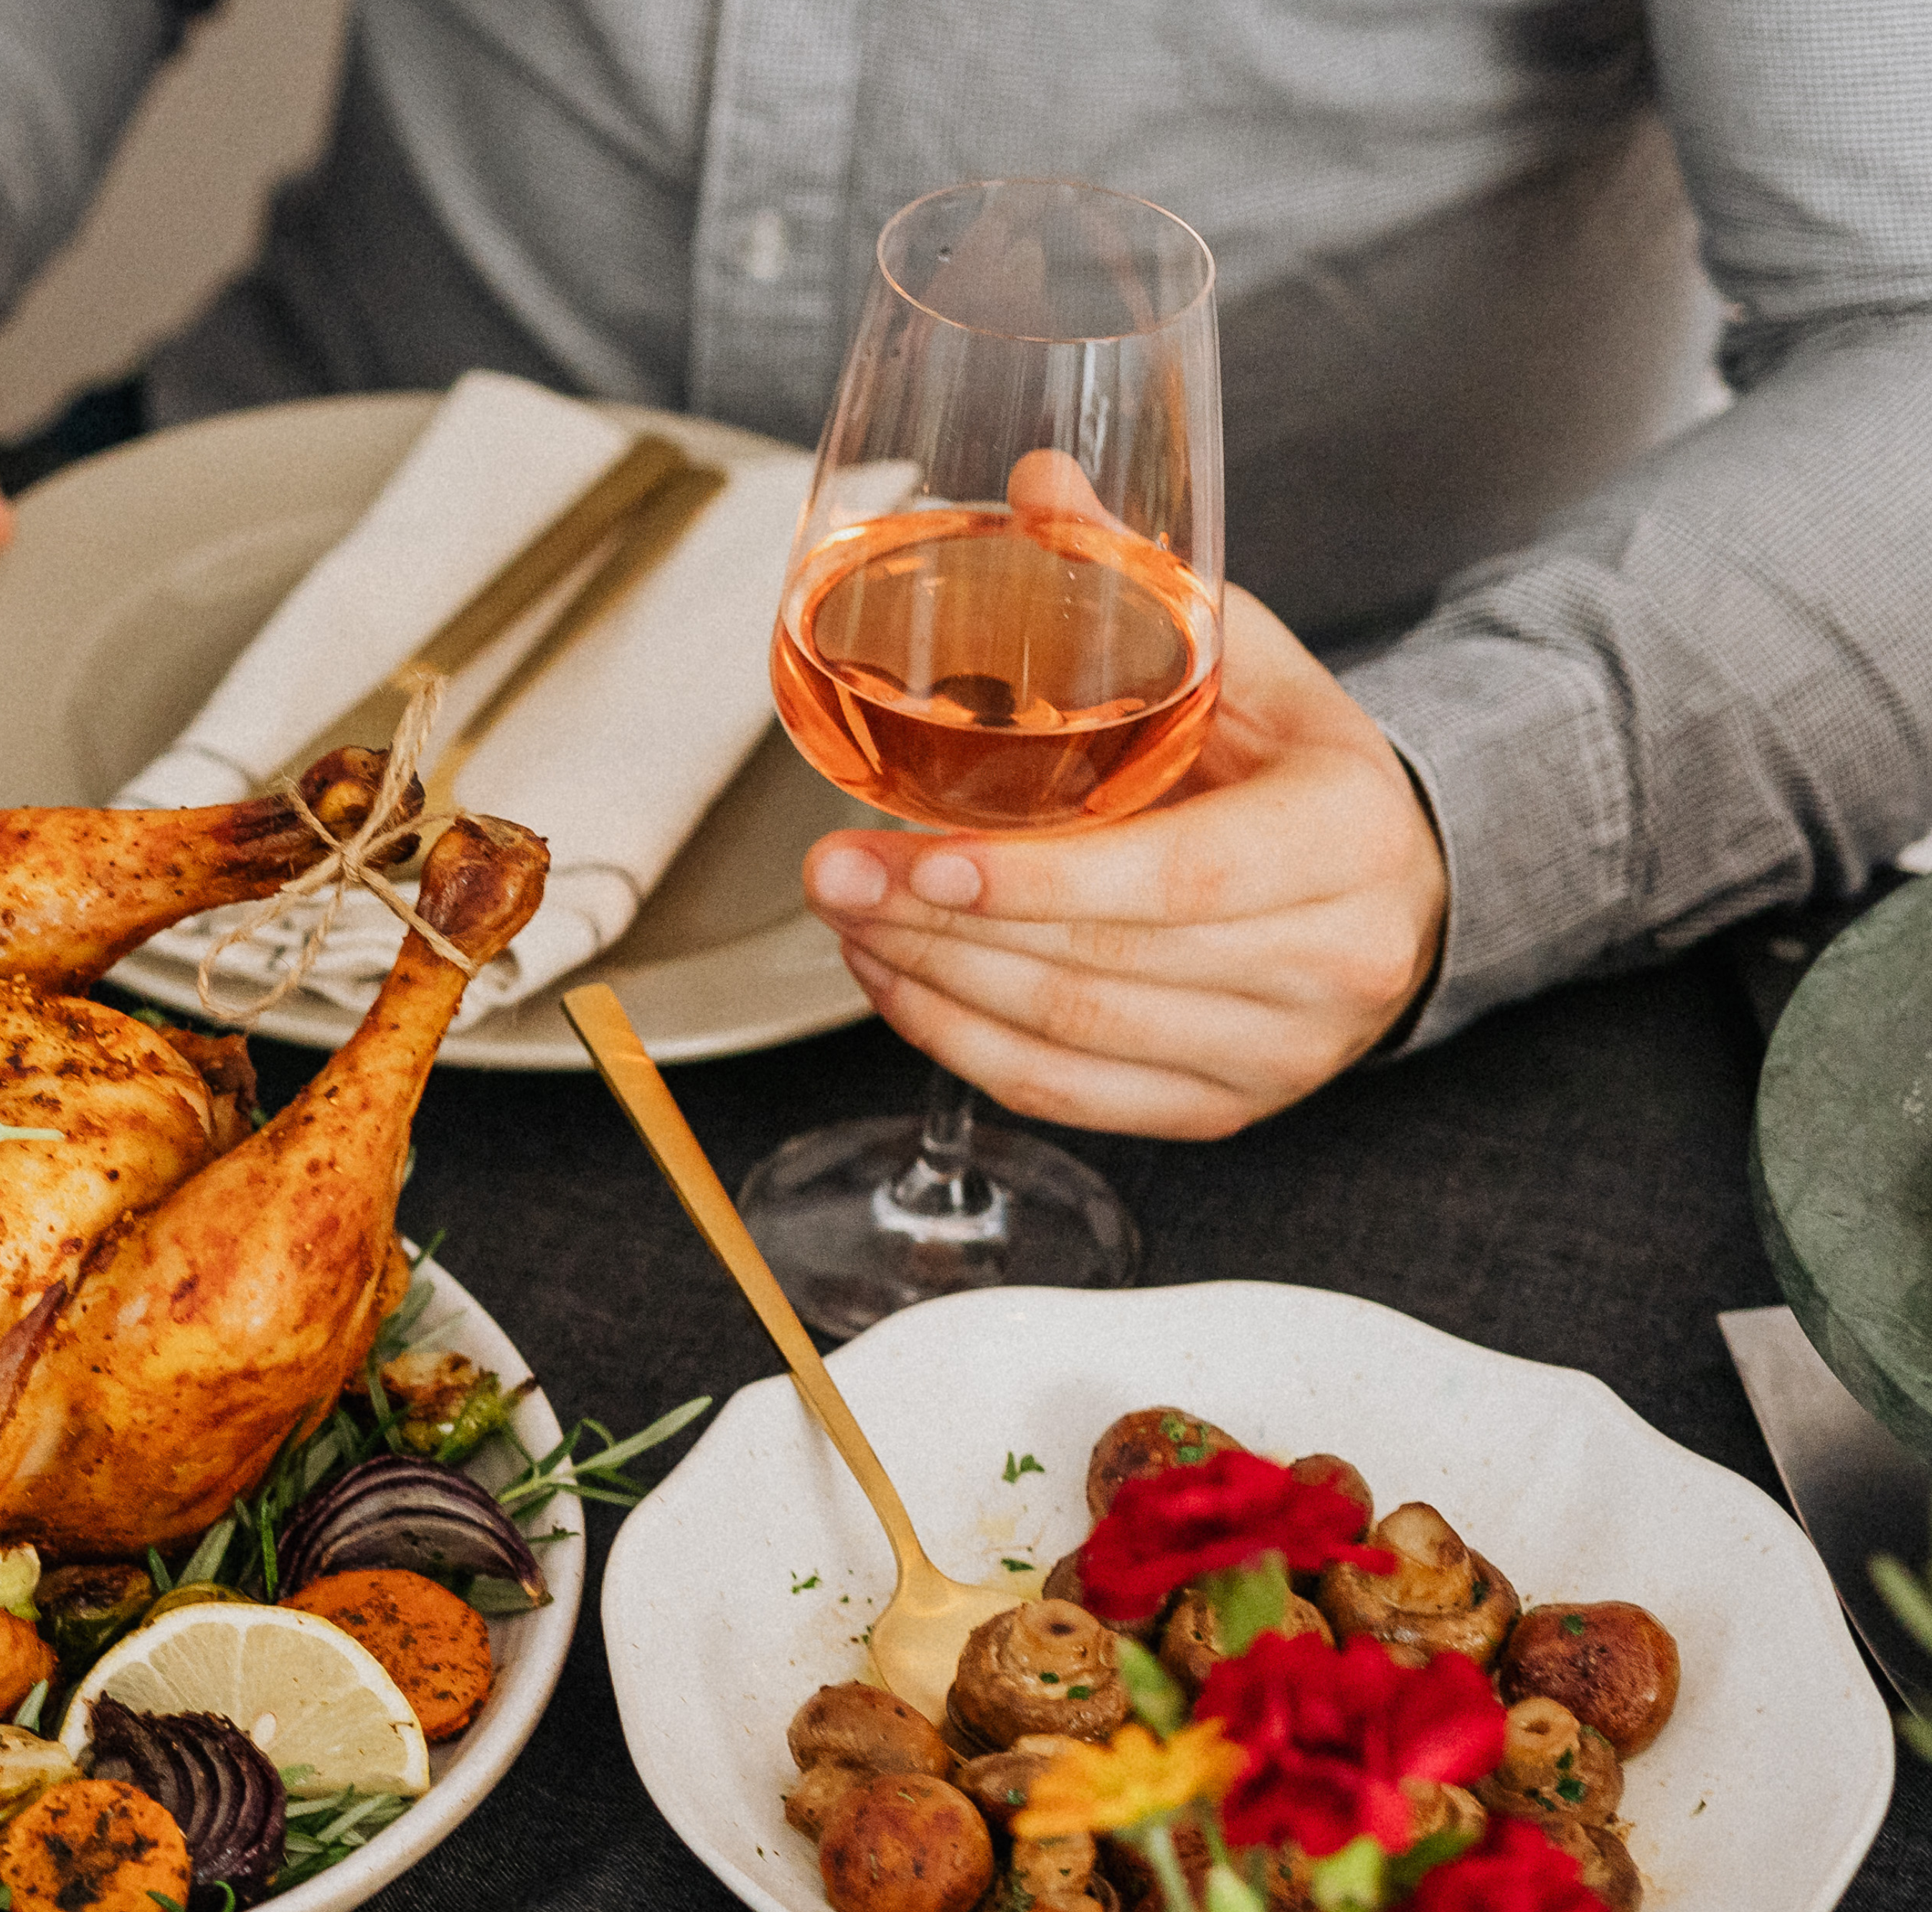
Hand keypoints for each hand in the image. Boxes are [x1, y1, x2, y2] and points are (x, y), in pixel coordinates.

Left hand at [803, 580, 1445, 1138]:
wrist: (1402, 882)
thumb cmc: (1302, 762)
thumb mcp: (1250, 659)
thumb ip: (1140, 578)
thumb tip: (1032, 482)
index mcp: (1347, 840)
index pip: (1175, 877)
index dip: (1035, 878)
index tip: (915, 854)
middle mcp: (1332, 964)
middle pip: (1098, 965)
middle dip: (937, 925)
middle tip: (826, 872)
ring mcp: (1281, 1055)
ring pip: (1068, 1037)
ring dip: (929, 982)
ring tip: (843, 916)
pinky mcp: (1226, 1112)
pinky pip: (1065, 1094)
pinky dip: (959, 1042)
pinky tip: (894, 980)